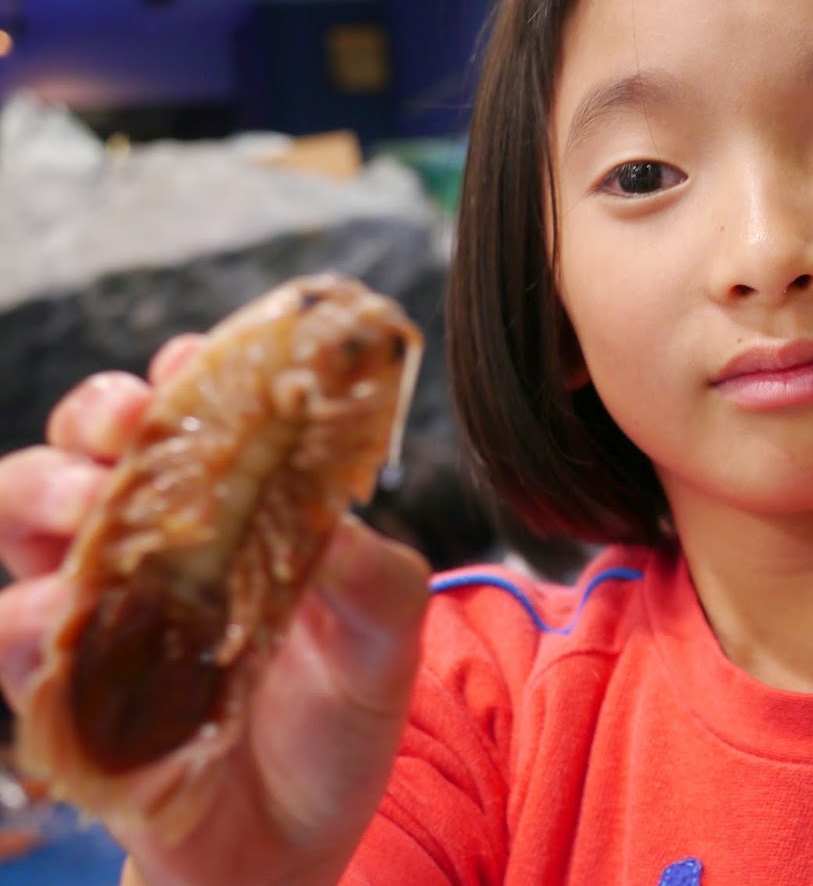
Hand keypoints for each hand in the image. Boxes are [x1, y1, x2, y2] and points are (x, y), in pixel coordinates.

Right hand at [0, 337, 431, 885]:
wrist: (300, 840)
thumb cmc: (336, 716)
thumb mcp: (383, 643)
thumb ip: (376, 579)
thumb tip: (339, 529)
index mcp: (228, 511)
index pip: (187, 413)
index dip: (182, 377)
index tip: (194, 367)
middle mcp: (152, 546)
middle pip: (85, 442)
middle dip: (94, 418)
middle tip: (128, 432)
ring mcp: (100, 613)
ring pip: (24, 521)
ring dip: (44, 499)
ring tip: (92, 519)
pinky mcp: (67, 691)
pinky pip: (17, 641)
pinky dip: (33, 622)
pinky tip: (73, 627)